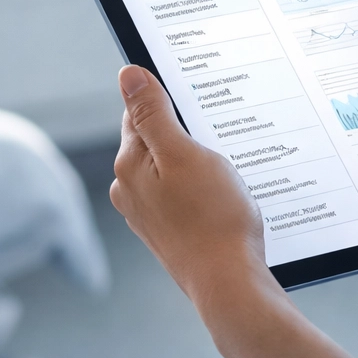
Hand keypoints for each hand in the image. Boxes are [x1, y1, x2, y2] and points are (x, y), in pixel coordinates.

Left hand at [109, 66, 280, 326]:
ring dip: (195, 162)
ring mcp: (148, 214)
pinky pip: (181, 195)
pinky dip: (201, 189)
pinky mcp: (168, 231)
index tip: (201, 107)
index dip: (171, 102)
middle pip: (156, 140)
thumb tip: (128, 74)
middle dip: (185, 133)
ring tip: (225, 174)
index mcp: (129, 166)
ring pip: (171, 169)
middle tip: (220, 140)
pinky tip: (223, 199)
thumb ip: (154, 113)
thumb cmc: (213, 218)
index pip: (140, 112)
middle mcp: (129, 191)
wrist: (229, 283)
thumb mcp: (185, 153)